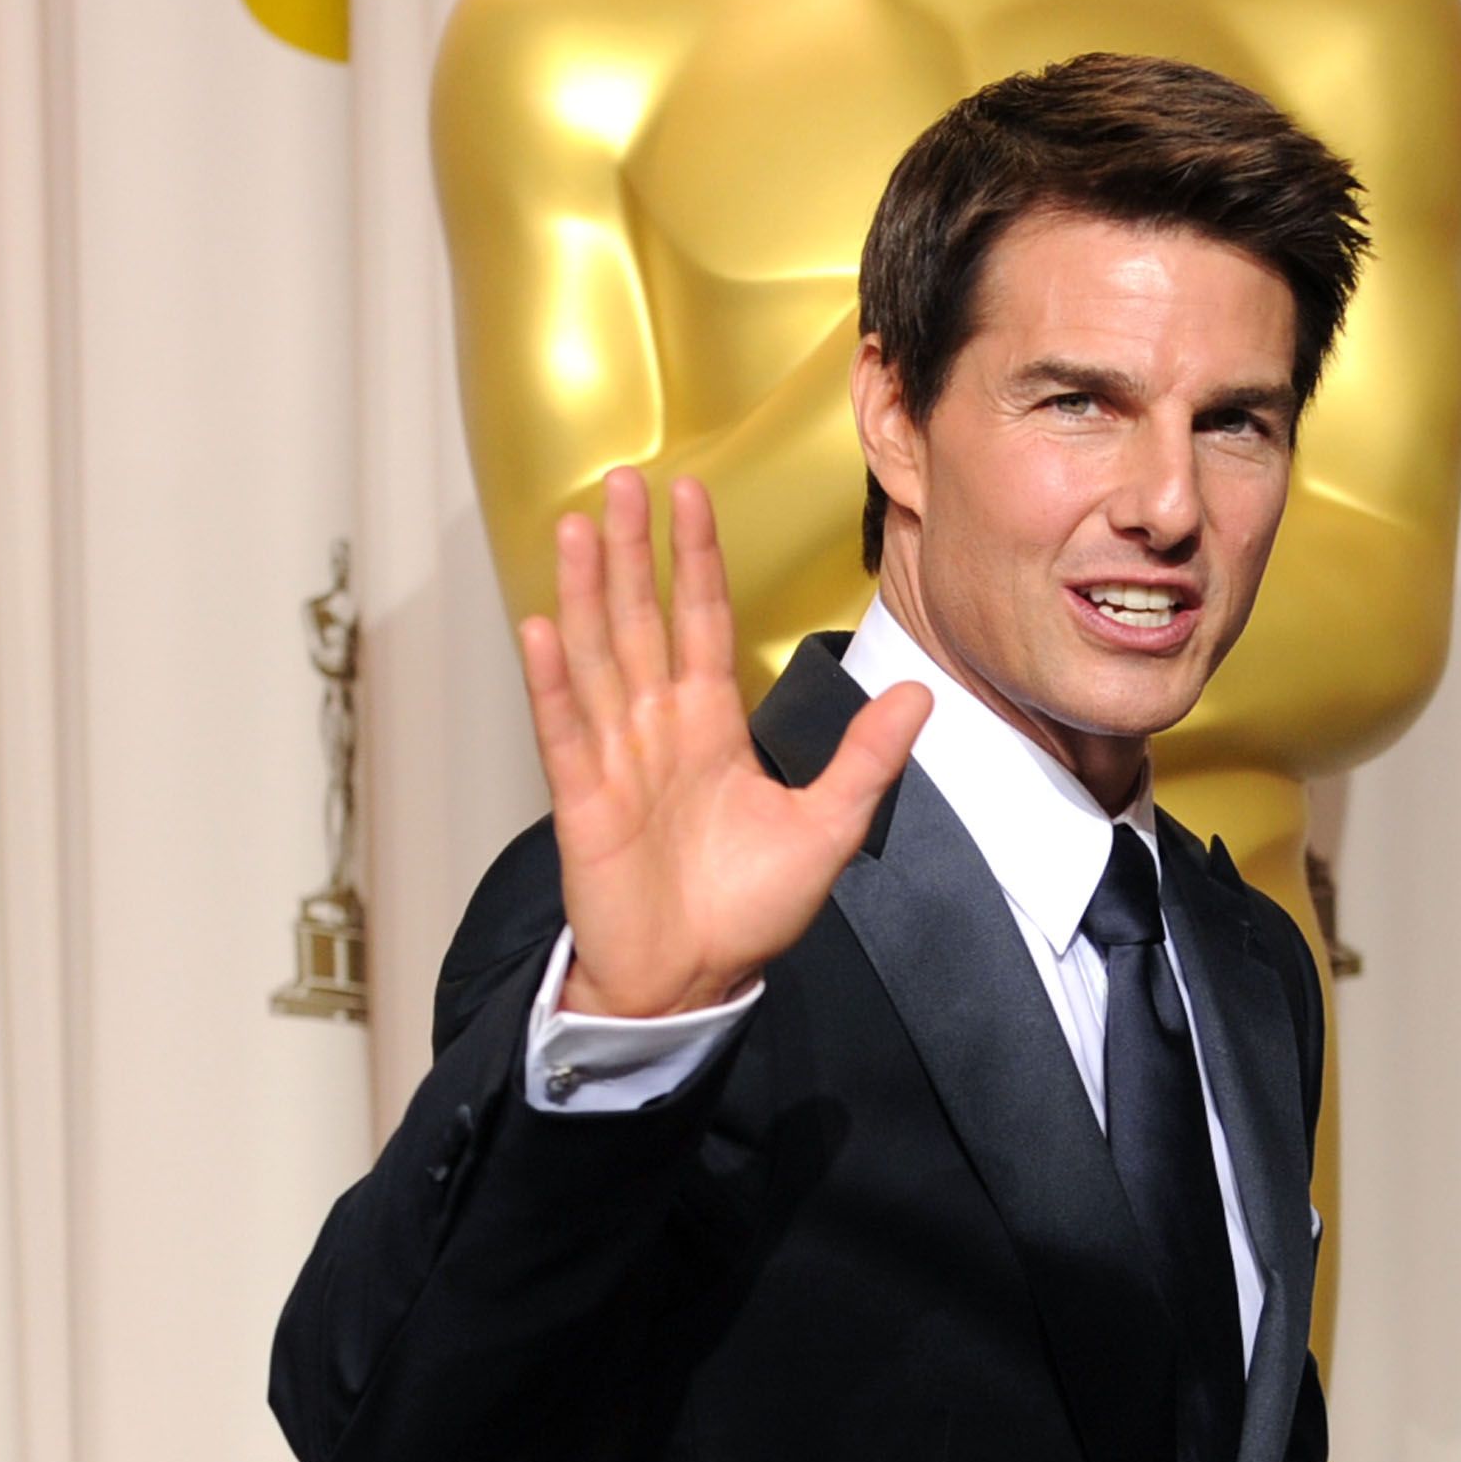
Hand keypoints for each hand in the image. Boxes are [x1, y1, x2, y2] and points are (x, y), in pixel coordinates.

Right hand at [517, 467, 931, 1016]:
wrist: (693, 983)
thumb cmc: (749, 911)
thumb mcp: (827, 827)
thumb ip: (866, 760)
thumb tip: (920, 696)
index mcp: (711, 728)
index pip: (700, 623)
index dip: (696, 560)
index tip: (690, 496)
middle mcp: (657, 731)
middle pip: (641, 621)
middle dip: (631, 552)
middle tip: (622, 478)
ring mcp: (616, 762)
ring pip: (598, 659)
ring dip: (584, 592)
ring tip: (575, 525)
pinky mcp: (583, 804)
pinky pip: (565, 733)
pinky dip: (553, 683)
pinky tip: (540, 628)